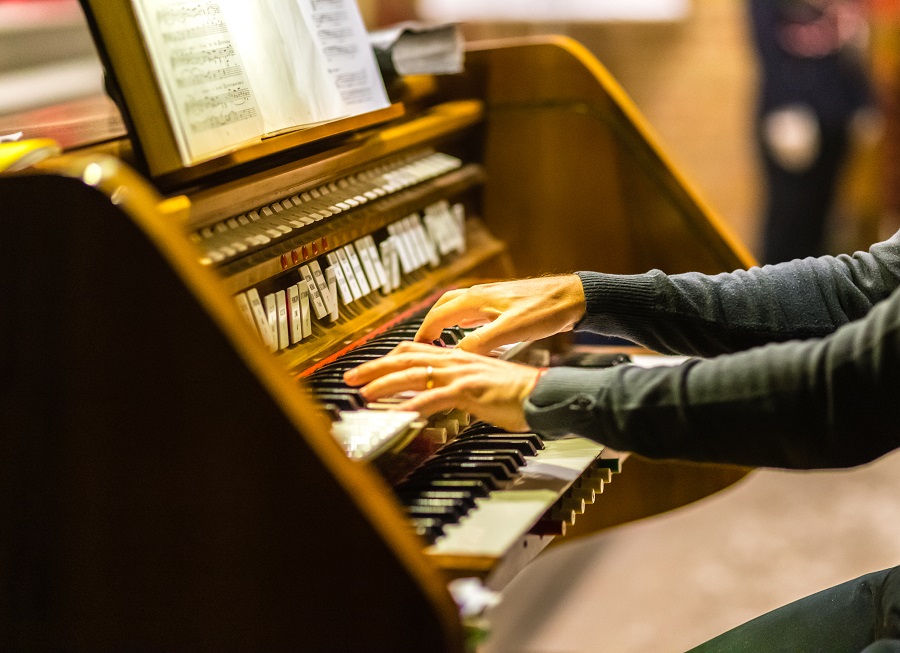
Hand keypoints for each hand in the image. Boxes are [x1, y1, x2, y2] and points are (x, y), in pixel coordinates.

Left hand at [343, 342, 543, 431]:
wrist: (543, 394)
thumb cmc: (517, 394)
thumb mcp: (481, 387)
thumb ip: (458, 388)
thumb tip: (440, 398)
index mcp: (457, 357)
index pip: (415, 351)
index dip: (388, 359)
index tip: (369, 368)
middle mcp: (455, 360)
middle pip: (405, 359)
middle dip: (374, 368)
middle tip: (350, 378)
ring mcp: (461, 374)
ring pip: (413, 375)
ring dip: (384, 384)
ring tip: (363, 393)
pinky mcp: (469, 390)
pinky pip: (434, 398)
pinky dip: (413, 406)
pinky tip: (398, 415)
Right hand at [414, 275, 585, 354]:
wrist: (573, 297)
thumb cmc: (545, 309)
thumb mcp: (510, 330)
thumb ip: (481, 342)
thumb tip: (455, 355)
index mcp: (476, 299)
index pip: (437, 315)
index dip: (423, 333)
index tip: (415, 349)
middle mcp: (479, 295)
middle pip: (443, 307)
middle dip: (429, 326)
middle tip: (422, 345)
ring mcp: (491, 298)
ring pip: (458, 309)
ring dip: (445, 324)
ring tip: (440, 343)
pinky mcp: (503, 304)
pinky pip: (473, 313)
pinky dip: (463, 325)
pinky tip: (470, 337)